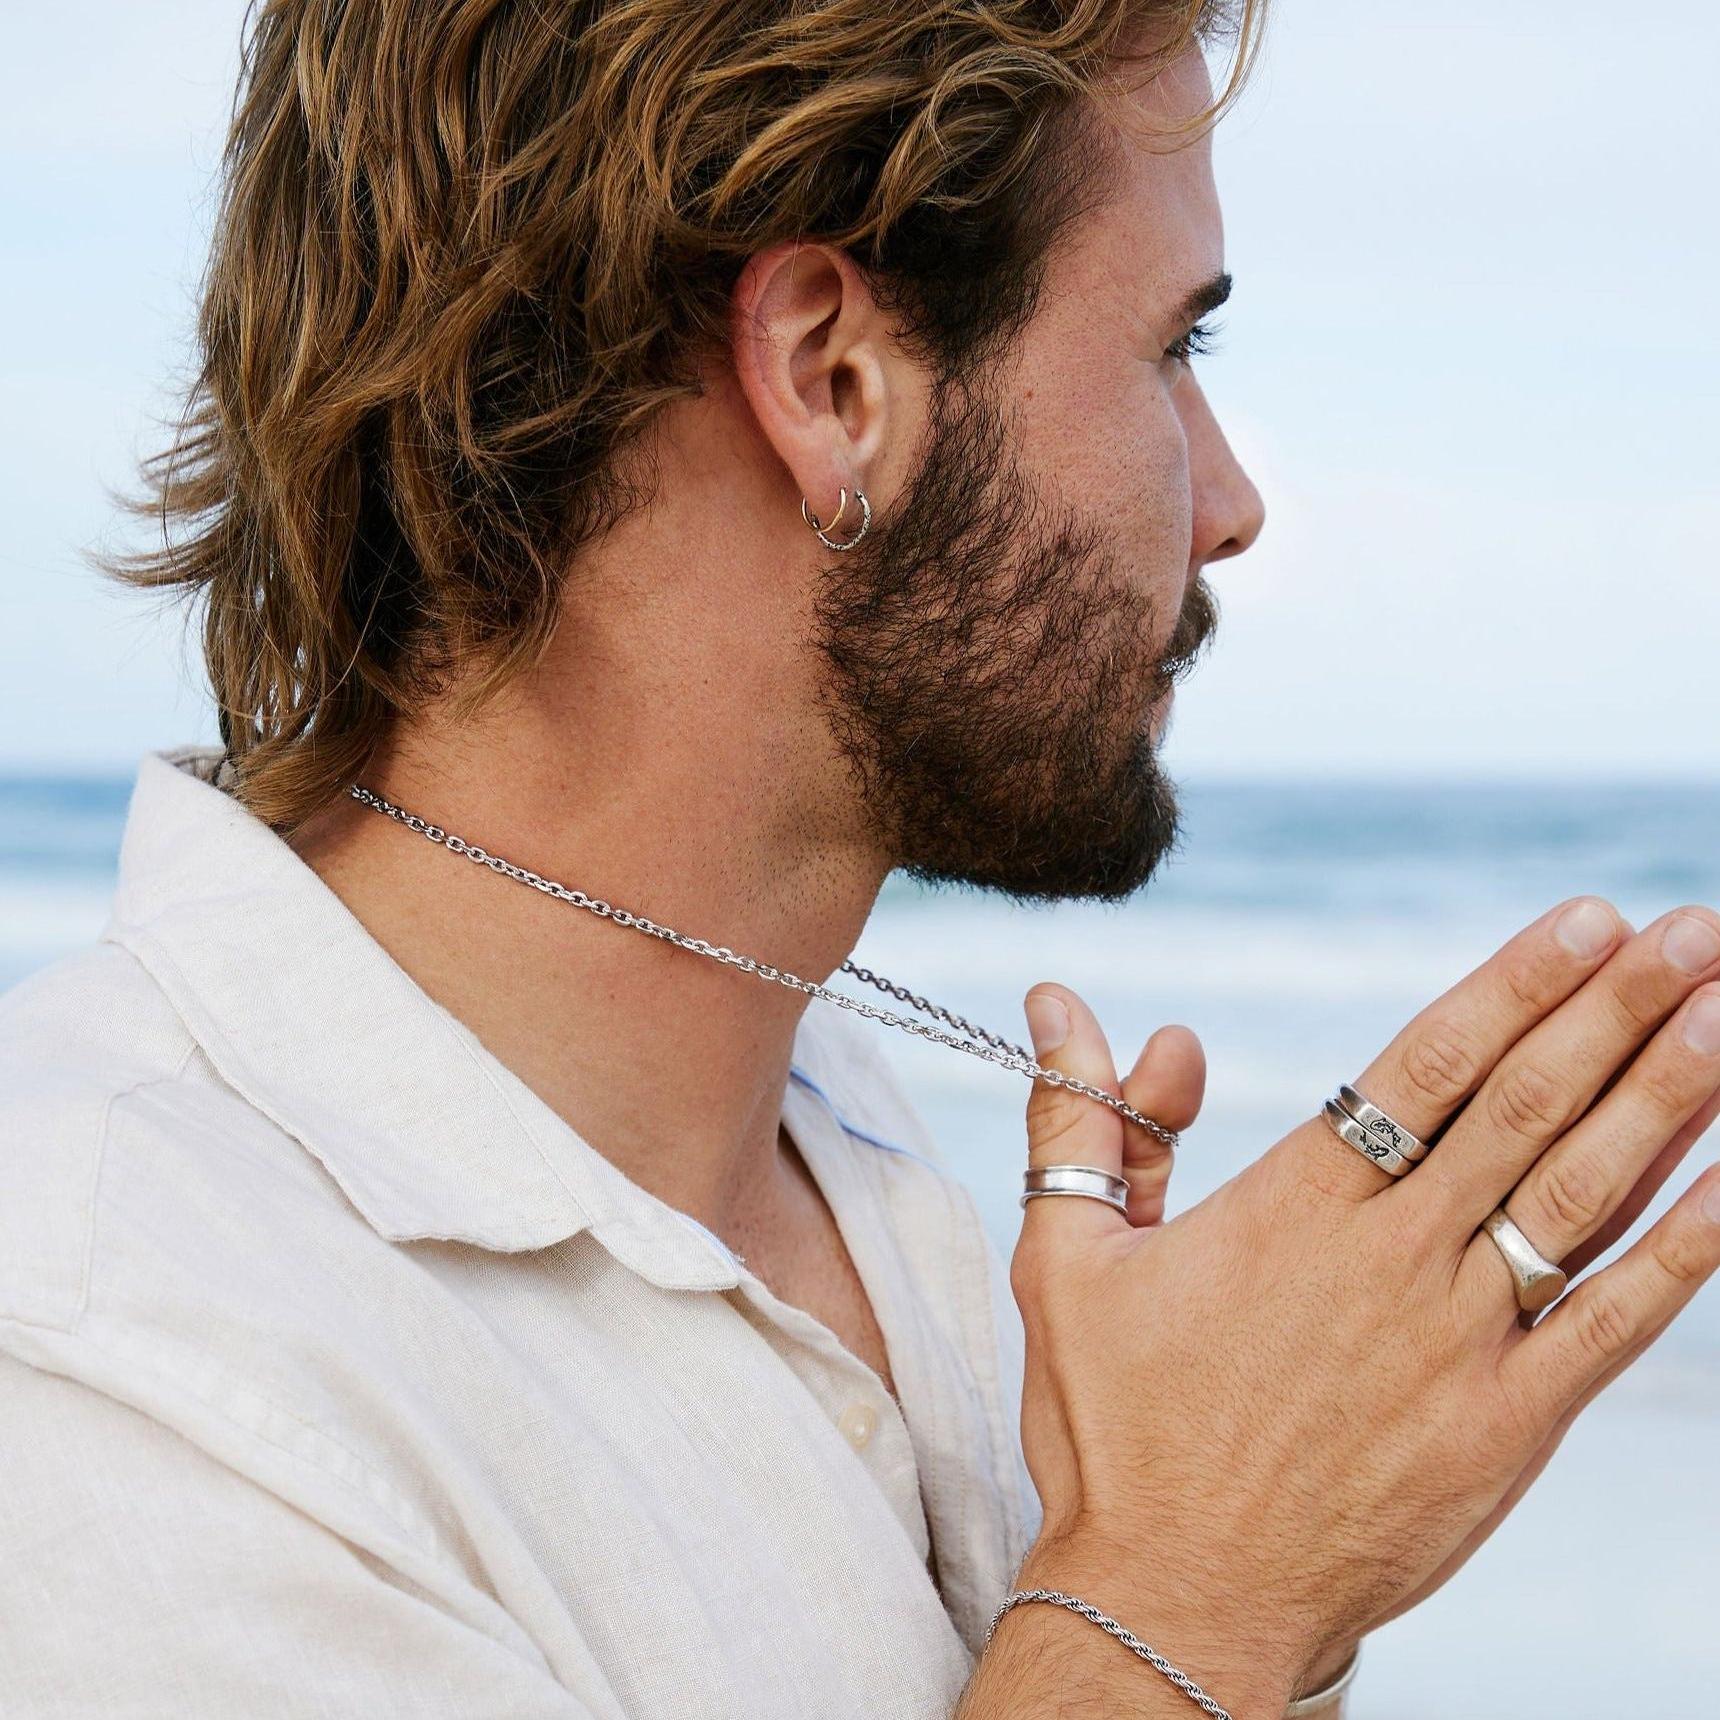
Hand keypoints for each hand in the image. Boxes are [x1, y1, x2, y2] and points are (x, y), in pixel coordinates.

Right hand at [1005, 898, 1719, 1715]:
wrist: (1175, 1602)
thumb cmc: (1114, 1429)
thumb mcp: (1066, 1260)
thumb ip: (1083, 1123)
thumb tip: (1064, 1004)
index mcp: (1293, 1207)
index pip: (1425, 1066)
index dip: (1514, 986)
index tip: (1590, 921)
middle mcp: (1393, 1259)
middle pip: (1524, 1107)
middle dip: (1617, 1009)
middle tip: (1695, 930)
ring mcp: (1461, 1344)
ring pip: (1580, 1194)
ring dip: (1665, 1098)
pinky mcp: (1508, 1428)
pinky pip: (1618, 1322)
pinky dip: (1686, 1247)